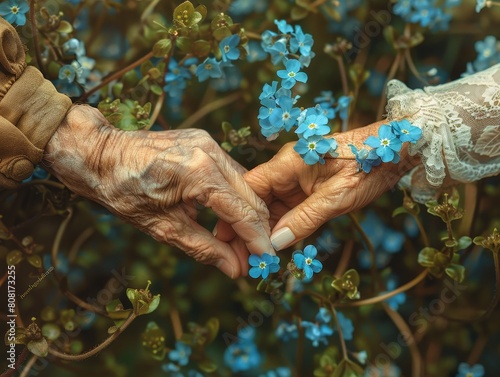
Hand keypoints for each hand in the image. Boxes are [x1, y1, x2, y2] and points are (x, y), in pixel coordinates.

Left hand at [43, 105, 273, 277]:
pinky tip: (226, 219)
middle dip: (256, 230)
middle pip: (251, 196)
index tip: (266, 263)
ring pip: (244, 184)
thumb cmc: (122, 191)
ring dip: (246, 214)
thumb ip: (204, 248)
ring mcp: (208, 143)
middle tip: (254, 258)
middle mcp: (210, 151)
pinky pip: (230, 173)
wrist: (99, 154)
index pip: (242, 211)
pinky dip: (233, 198)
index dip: (257, 240)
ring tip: (238, 244)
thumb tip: (235, 269)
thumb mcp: (162, 227)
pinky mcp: (205, 141)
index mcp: (198, 172)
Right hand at [219, 121, 419, 250]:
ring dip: (264, 232)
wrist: (398, 148)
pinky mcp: (309, 189)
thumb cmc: (371, 164)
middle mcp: (288, 170)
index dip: (238, 214)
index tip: (229, 241)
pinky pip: (289, 211)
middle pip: (257, 200)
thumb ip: (306, 219)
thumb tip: (275, 243)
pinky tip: (275, 249)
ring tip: (255, 260)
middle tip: (242, 260)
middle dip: (249, 229)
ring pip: (271, 208)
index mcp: (289, 163)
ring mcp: (298, 180)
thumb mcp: (338, 196)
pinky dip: (282, 229)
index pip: (251, 187)